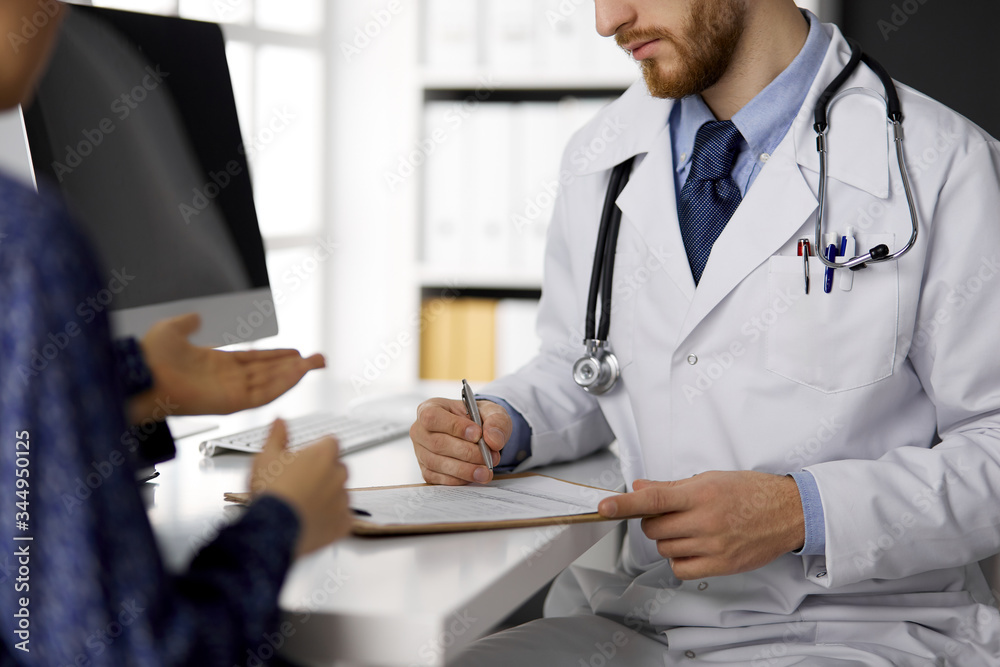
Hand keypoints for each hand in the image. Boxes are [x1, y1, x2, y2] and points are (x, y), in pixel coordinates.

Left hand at [131, 313, 325, 420]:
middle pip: (269, 373)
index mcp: (215, 365)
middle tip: (319, 359)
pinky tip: (297, 374)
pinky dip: (281, 384)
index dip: (276, 356)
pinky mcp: (230, 403)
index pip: (255, 361)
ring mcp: (229, 392)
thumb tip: (196, 317)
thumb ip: (188, 323)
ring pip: (271, 383)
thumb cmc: (149, 357)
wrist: (140, 374)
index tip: (296, 353)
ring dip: (294, 374)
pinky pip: (262, 394)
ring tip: (315, 364)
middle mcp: (226, 380)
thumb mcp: (172, 330)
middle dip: (296, 366)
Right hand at [250, 419, 351, 557]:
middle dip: (324, 473)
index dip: (317, 450)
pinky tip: (313, 520)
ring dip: (328, 496)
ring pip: (340, 493)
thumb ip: (276, 436)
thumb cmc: (271, 493)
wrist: (274, 529)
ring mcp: (343, 499)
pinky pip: (342, 517)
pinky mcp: (344, 522)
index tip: (306, 458)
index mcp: (323, 454)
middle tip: (301, 484)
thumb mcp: (265, 457)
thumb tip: (280, 421)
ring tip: (304, 505)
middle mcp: (338, 474)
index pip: (330, 443)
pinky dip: (331, 519)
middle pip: (337, 468)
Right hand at [410, 397, 510, 484]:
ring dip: (465, 469)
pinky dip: (459, 479)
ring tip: (486, 471)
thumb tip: (493, 440)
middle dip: (466, 452)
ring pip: (437, 463)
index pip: (433, 417)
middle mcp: (420, 431)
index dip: (454, 427)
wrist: (476, 434)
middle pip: (437, 443)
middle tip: (489, 457)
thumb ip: (496, 421)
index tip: (477, 434)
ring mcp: (421, 452)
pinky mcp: (427, 470)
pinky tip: (475, 475)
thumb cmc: (478, 419)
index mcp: (430, 408)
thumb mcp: (492, 412)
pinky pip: (439, 478)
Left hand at [598, 471, 804, 579]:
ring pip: (665, 549)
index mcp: (700, 494)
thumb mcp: (710, 479)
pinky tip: (693, 547)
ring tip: (691, 528)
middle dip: (655, 522)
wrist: (788, 512)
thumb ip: (671, 487)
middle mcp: (705, 520)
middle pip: (653, 529)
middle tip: (674, 514)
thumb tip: (638, 487)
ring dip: (669, 541)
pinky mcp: (721, 565)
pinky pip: (681, 569)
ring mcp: (714, 546)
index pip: (653, 499)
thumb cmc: (749, 492)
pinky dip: (680, 560)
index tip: (604, 507)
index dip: (624, 504)